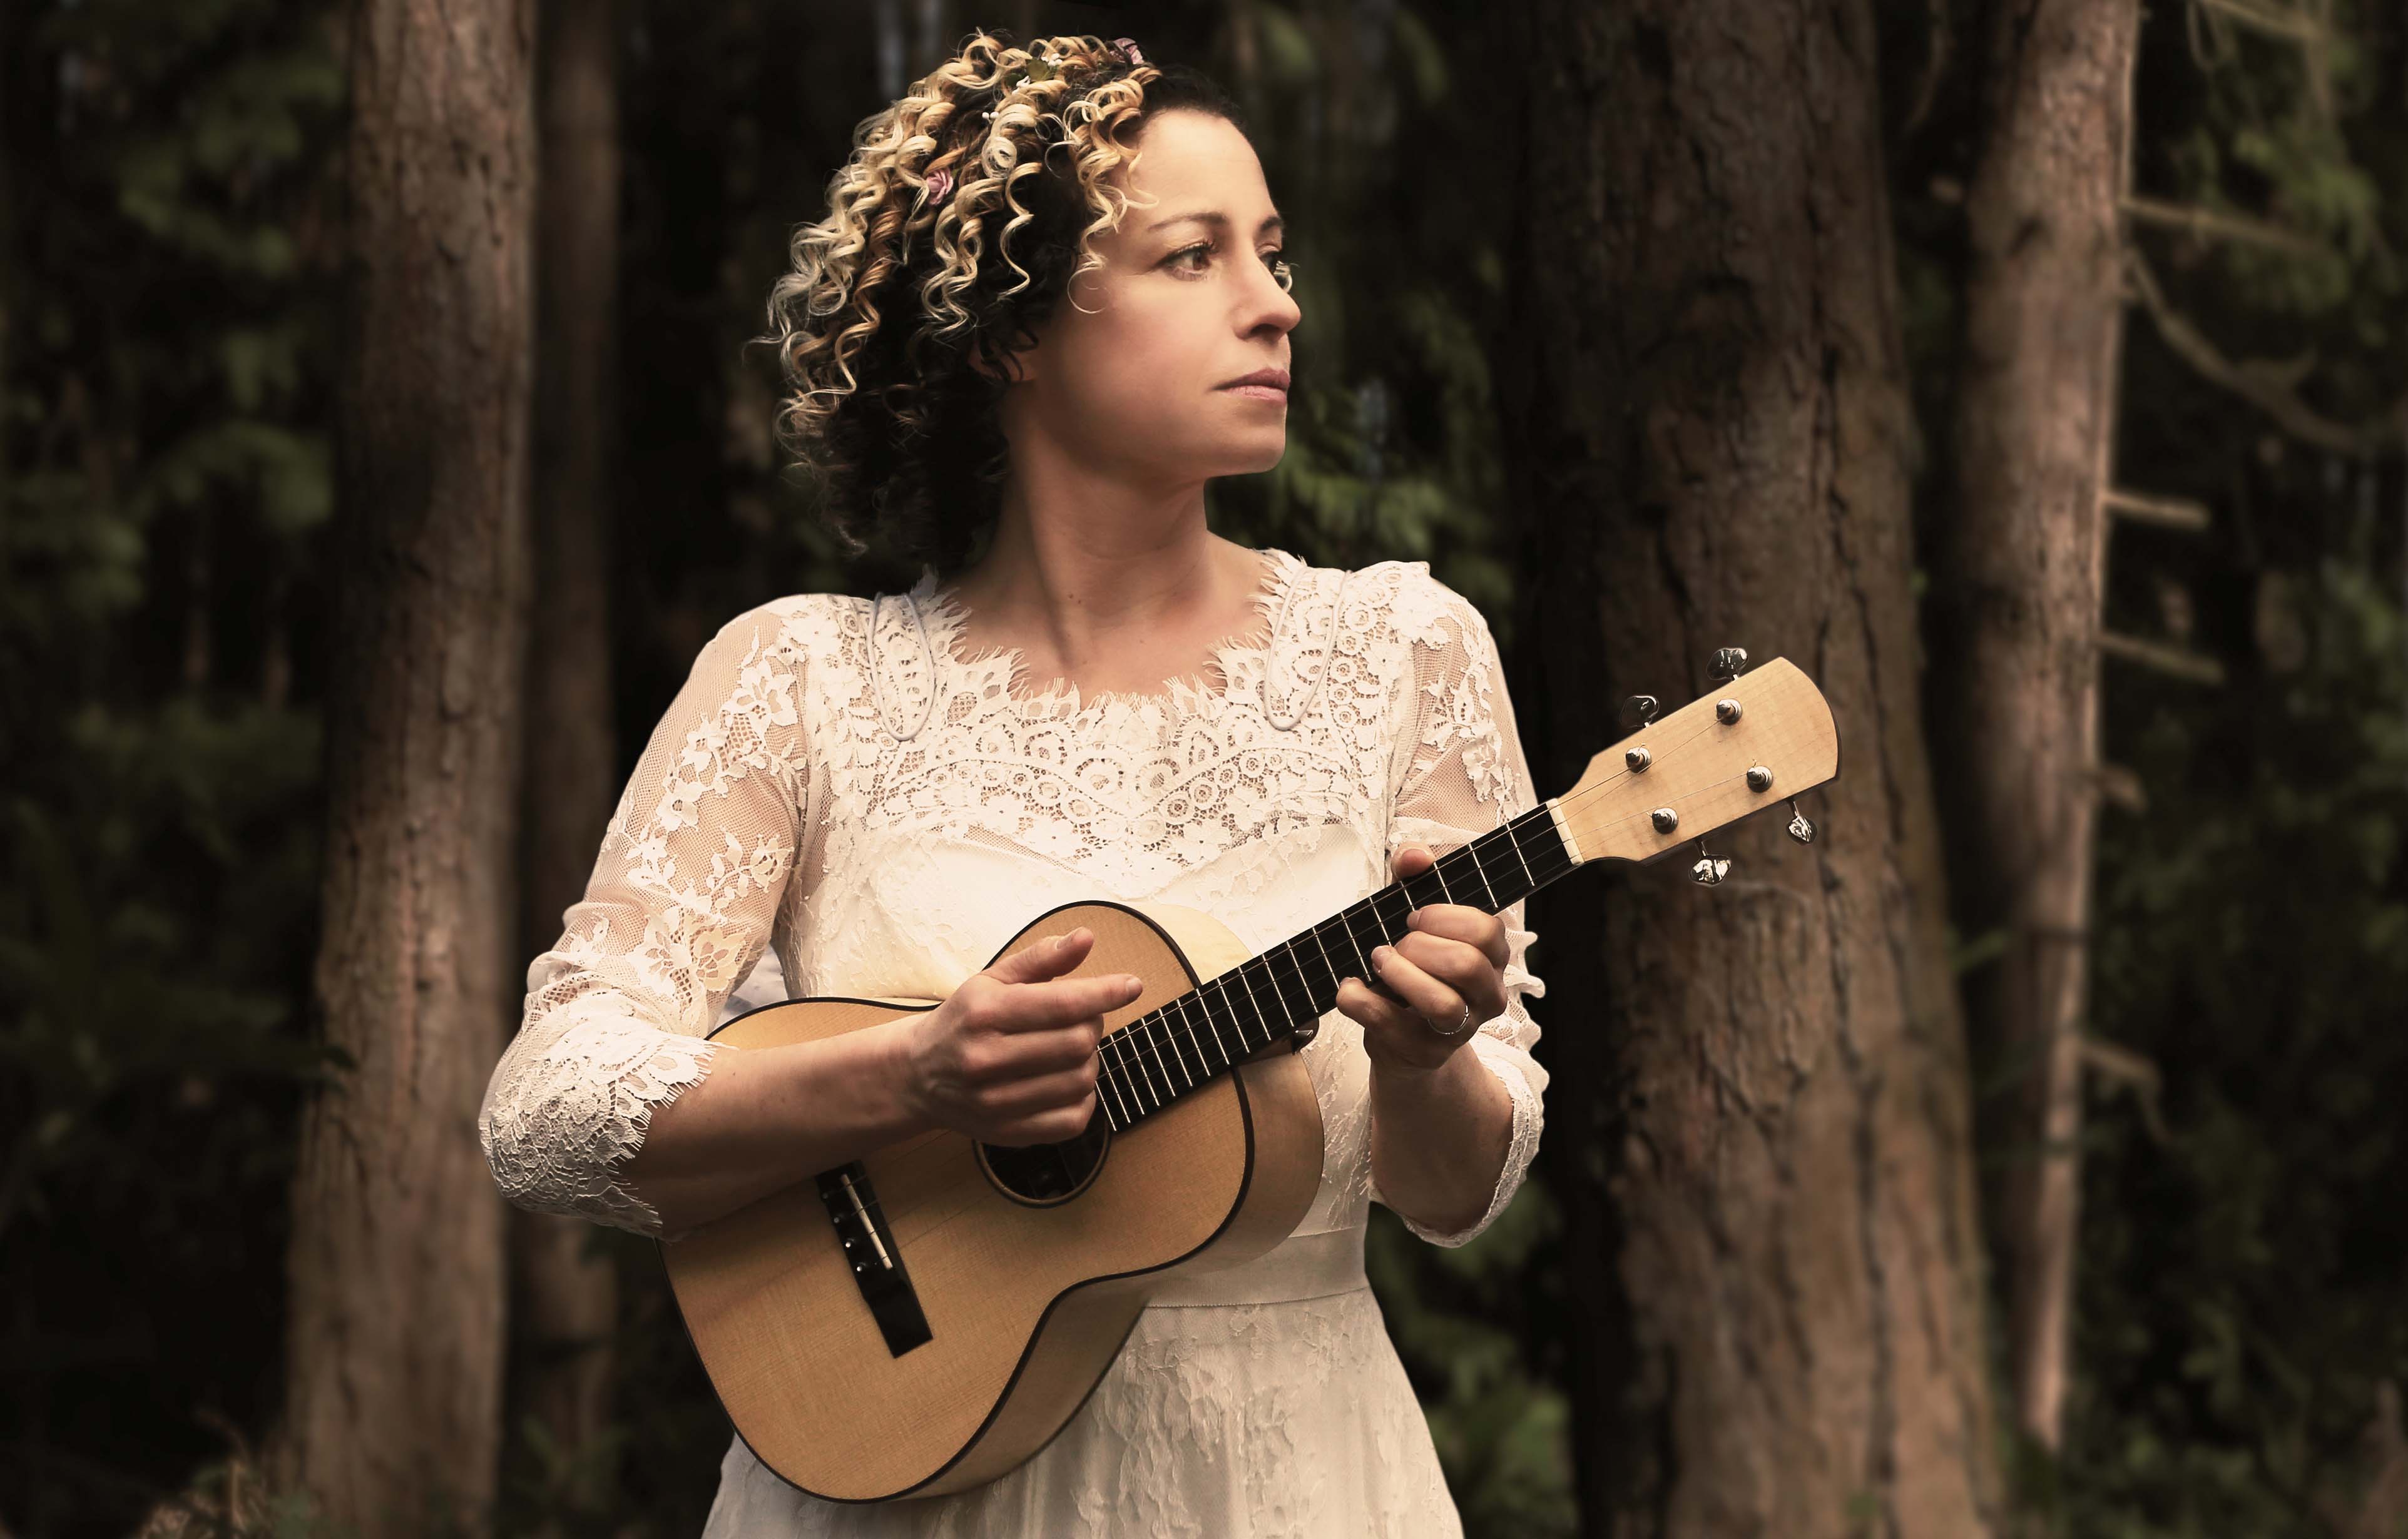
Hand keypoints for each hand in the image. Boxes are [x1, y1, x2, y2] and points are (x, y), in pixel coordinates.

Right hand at [898, 927, 1143, 1145]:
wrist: (918, 1075)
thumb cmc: (965, 1019)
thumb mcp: (993, 979)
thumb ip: (1041, 958)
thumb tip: (1086, 937)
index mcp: (983, 1013)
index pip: (1062, 1004)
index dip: (1106, 993)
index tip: (1131, 985)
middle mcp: (985, 1058)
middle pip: (1078, 1043)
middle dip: (1093, 1024)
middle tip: (1083, 1016)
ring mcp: (995, 1102)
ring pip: (1080, 1080)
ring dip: (1090, 1059)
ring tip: (1072, 1047)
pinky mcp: (1007, 1132)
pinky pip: (1073, 1120)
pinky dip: (1084, 1098)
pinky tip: (1068, 1080)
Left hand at [1334, 845, 1511, 1073]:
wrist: (1400, 1038)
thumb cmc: (1411, 968)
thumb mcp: (1412, 920)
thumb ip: (1412, 877)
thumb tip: (1416, 856)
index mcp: (1492, 957)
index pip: (1488, 929)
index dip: (1446, 917)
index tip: (1414, 917)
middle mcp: (1487, 995)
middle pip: (1467, 964)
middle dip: (1419, 946)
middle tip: (1396, 945)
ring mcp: (1460, 1030)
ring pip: (1443, 1004)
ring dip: (1399, 975)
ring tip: (1378, 962)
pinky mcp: (1425, 1053)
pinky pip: (1393, 1027)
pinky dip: (1362, 1001)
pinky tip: (1350, 987)